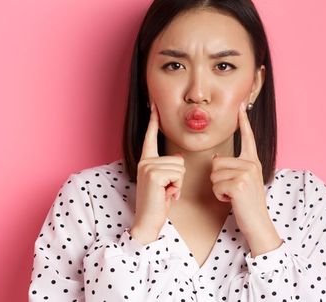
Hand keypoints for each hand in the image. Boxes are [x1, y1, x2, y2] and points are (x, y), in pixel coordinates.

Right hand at [131, 102, 184, 242]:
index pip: (150, 137)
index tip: (153, 104)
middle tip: (166, 190)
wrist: (148, 222)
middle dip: (179, 178)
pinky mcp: (153, 174)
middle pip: (178, 159)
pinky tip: (166, 195)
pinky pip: (178, 175)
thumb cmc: (158, 204)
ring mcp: (148, 166)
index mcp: (146, 161)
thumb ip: (170, 168)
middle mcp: (145, 161)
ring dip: (178, 184)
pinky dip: (176, 187)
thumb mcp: (165, 183)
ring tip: (166, 193)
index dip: (153, 121)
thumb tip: (178, 157)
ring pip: (180, 167)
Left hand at [210, 101, 281, 255]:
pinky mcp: (239, 184)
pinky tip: (231, 201)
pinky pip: (216, 184)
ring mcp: (246, 173)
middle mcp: (251, 164)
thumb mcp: (243, 182)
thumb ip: (234, 168)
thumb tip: (216, 160)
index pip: (247, 137)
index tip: (242, 104)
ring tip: (232, 196)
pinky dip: (219, 196)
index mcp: (253, 161)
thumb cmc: (247, 205)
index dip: (244, 121)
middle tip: (232, 191)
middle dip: (217, 179)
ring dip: (218, 188)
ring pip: (214, 173)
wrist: (258, 224)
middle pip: (217, 162)